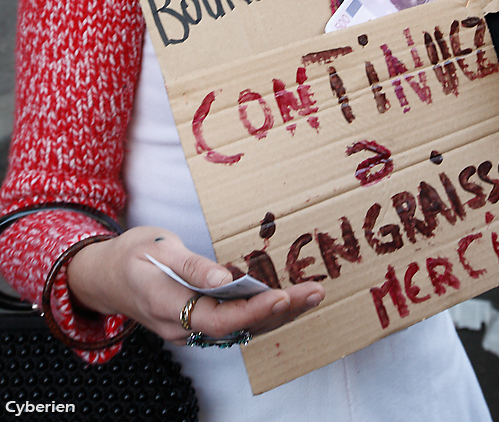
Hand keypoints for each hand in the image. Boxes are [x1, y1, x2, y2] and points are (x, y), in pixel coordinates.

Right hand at [67, 226, 324, 344]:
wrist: (105, 276)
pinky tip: (285, 300)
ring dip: (277, 314)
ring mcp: (189, 328)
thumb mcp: (157, 248)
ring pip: (239, 329)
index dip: (252, 311)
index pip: (218, 318)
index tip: (283, 295)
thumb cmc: (132, 255)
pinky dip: (261, 312)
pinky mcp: (196, 322)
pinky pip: (233, 323)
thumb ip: (191, 265)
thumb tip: (225, 278)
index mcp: (168, 305)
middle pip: (237, 328)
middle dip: (280, 312)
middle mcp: (182, 326)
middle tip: (316, 292)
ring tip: (312, 295)